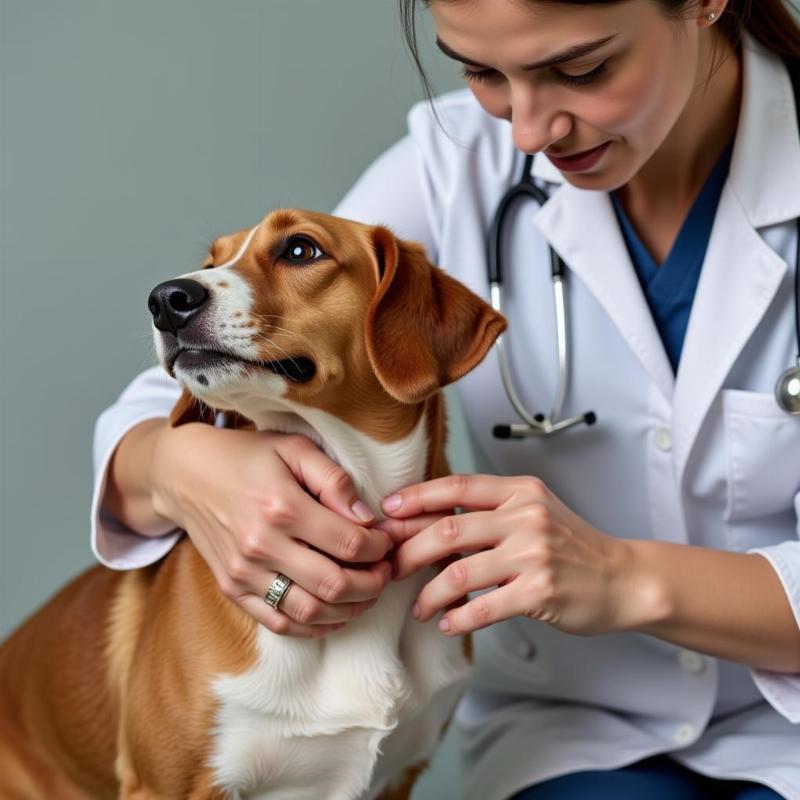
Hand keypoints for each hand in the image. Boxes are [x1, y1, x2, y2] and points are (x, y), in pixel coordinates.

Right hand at [151, 423, 393, 637]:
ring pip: (310, 612)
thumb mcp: (295, 448)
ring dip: (349, 609)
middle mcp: (261, 545)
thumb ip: (335, 480)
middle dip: (373, 584)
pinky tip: (335, 612)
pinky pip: (279, 623)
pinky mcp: (232, 589)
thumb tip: (368, 518)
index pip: (350, 543)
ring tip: (367, 592)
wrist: (186, 475)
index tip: (388, 541)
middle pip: (334, 585)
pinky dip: (314, 626)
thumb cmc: (247, 456)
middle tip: (386, 571)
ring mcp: (244, 573)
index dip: (380, 548)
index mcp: (281, 506)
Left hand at [378, 475, 637, 636]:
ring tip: (418, 607)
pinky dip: (458, 619)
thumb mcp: (533, 512)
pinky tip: (447, 624)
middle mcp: (525, 517)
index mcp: (519, 491)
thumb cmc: (570, 546)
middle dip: (409, 550)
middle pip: (448, 529)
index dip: (416, 497)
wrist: (622, 578)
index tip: (387, 511)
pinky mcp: (540, 592)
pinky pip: (484, 607)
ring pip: (459, 572)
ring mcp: (534, 554)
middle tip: (389, 568)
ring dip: (429, 593)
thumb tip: (426, 522)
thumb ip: (488, 513)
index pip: (457, 486)